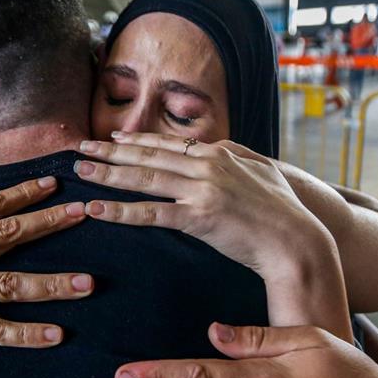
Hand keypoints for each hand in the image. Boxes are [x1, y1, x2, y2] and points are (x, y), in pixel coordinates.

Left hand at [75, 133, 326, 277]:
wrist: (297, 241)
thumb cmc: (284, 210)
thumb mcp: (262, 170)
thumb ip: (237, 155)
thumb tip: (216, 146)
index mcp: (219, 154)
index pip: (169, 144)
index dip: (138, 140)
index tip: (113, 137)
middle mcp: (206, 167)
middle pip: (148, 157)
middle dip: (111, 151)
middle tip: (81, 147)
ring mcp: (201, 191)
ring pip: (144, 179)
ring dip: (107, 174)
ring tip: (81, 171)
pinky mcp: (198, 218)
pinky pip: (150, 214)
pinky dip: (119, 211)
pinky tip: (96, 209)